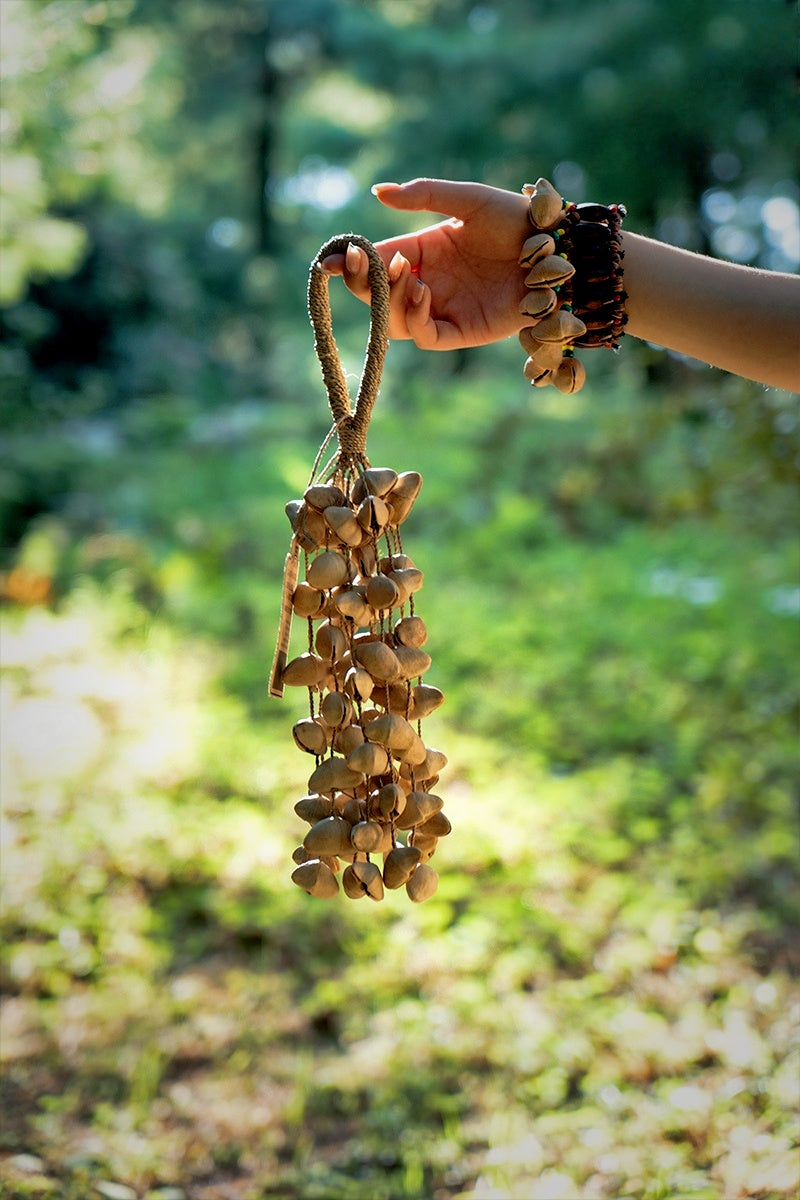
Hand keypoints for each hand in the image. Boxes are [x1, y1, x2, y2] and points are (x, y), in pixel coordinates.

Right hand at [322, 178, 531, 349]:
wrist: (557, 249)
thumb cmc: (516, 219)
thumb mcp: (466, 199)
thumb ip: (423, 196)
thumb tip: (377, 193)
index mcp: (424, 250)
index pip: (376, 261)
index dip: (350, 263)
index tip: (328, 259)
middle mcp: (428, 282)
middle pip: (377, 297)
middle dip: (362, 284)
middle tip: (361, 264)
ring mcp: (443, 309)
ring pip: (395, 319)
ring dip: (388, 300)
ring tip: (401, 274)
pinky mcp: (461, 332)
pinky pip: (425, 335)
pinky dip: (414, 318)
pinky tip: (420, 293)